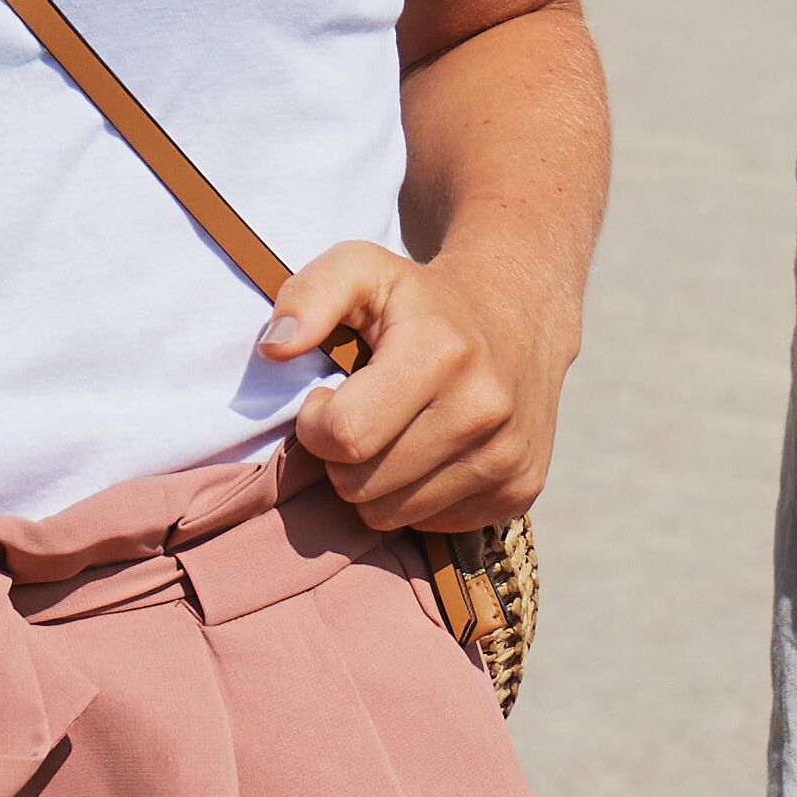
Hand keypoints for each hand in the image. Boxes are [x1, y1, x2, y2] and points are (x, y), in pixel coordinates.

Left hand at [263, 240, 566, 538]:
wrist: (521, 316)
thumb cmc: (422, 300)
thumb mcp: (362, 270)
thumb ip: (308, 295)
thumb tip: (274, 346)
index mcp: (441, 353)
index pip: (345, 435)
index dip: (316, 423)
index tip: (329, 397)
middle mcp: (482, 410)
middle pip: (360, 486)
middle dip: (342, 456)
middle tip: (362, 415)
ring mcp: (506, 457)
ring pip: (390, 516)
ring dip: (376, 482)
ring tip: (394, 433)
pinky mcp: (519, 491)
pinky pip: (431, 525)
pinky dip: (418, 497)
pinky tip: (431, 451)